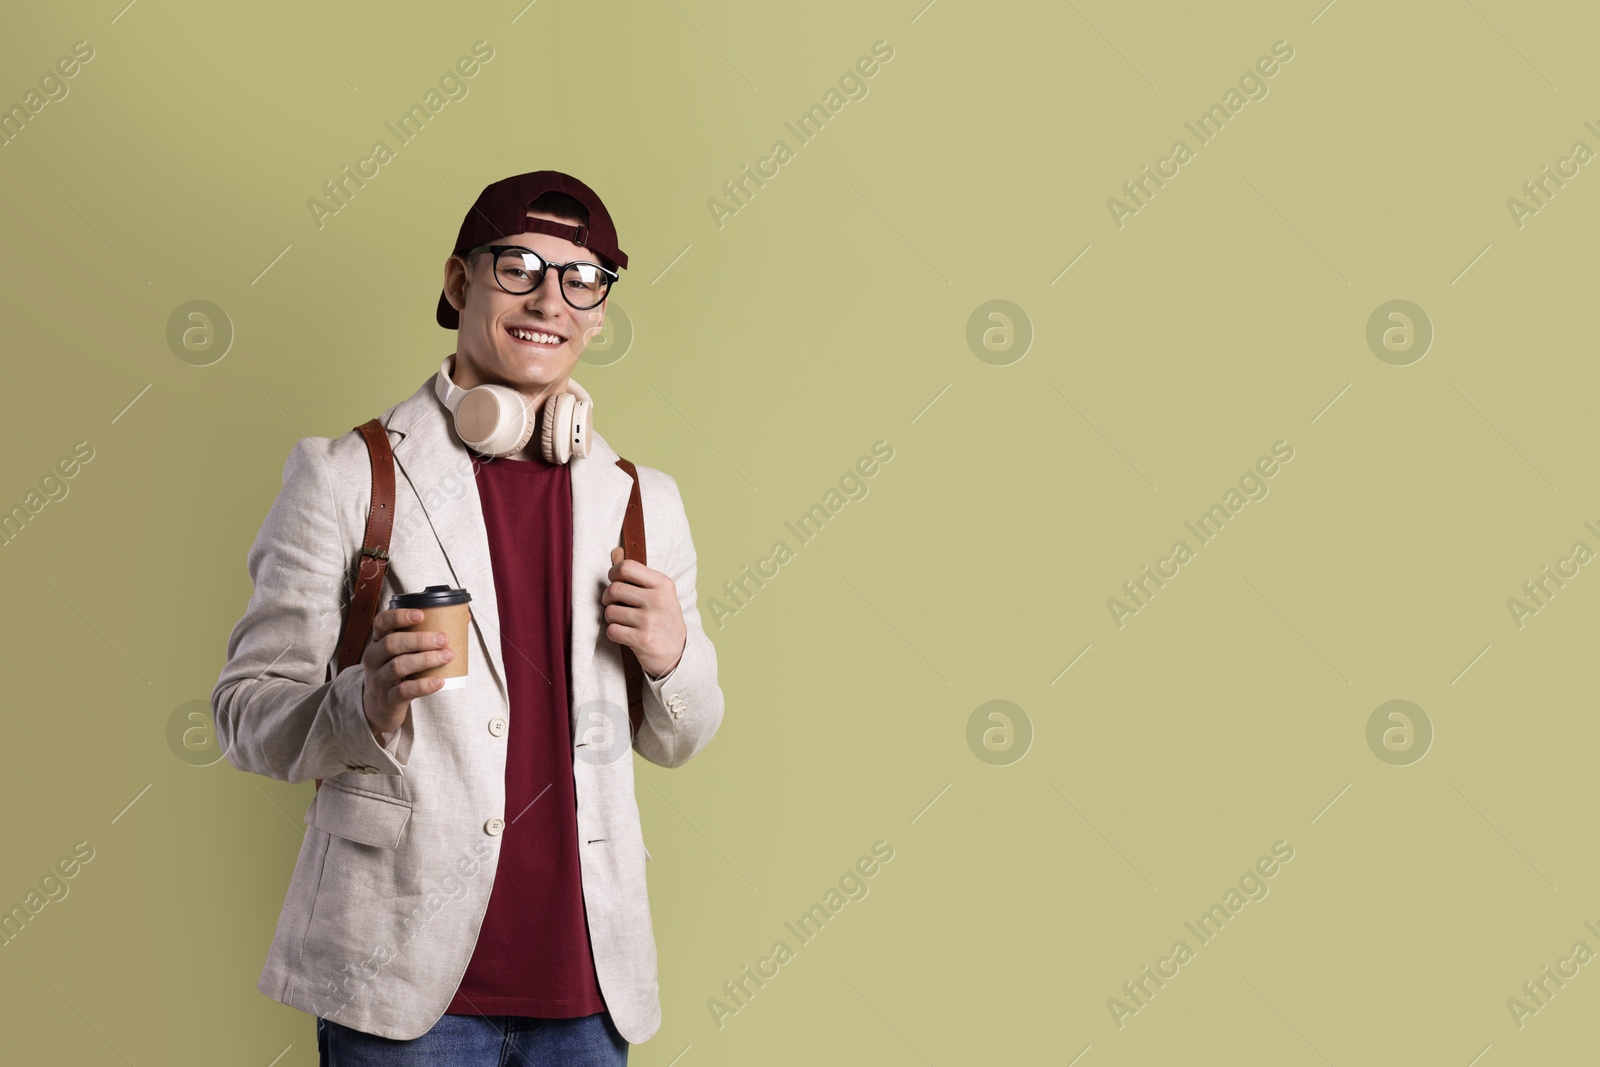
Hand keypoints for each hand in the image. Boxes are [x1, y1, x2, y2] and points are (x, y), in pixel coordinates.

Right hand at [361, 608, 451, 737]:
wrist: (381, 706)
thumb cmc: (400, 671)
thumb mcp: (403, 652)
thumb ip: (426, 635)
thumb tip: (463, 618)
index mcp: (379, 641)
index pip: (381, 622)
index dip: (399, 616)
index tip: (421, 614)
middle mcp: (374, 658)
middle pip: (391, 643)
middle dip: (419, 639)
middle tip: (443, 639)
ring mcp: (379, 679)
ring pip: (398, 666)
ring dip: (425, 659)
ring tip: (447, 656)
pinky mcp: (388, 699)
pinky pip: (404, 691)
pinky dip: (423, 685)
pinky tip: (439, 681)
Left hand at [604, 546, 685, 678]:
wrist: (678, 654)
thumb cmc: (664, 620)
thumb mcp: (657, 593)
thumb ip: (636, 573)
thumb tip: (616, 551)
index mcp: (663, 584)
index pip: (627, 566)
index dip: (614, 573)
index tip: (615, 581)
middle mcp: (658, 600)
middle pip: (614, 589)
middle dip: (608, 598)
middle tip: (614, 604)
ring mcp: (650, 620)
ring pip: (610, 611)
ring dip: (612, 618)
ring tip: (624, 622)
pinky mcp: (642, 639)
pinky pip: (612, 630)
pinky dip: (614, 633)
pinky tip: (625, 635)